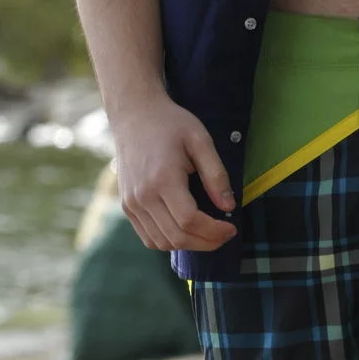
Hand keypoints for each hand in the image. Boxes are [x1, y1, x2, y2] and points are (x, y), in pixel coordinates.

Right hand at [111, 95, 238, 252]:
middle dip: (206, 242)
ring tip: (208, 235)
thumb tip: (229, 206)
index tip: (232, 228)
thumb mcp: (200, 140)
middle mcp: (143, 196)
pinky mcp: (126, 206)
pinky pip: (148, 237)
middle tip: (224, 235)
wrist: (134, 114)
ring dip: (188, 245)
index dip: (214, 231)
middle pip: (177, 237)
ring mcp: (131, 204)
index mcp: (162, 179)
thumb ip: (216, 174)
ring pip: (161, 242)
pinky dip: (169, 241)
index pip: (189, 220)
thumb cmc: (170, 124)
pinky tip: (185, 231)